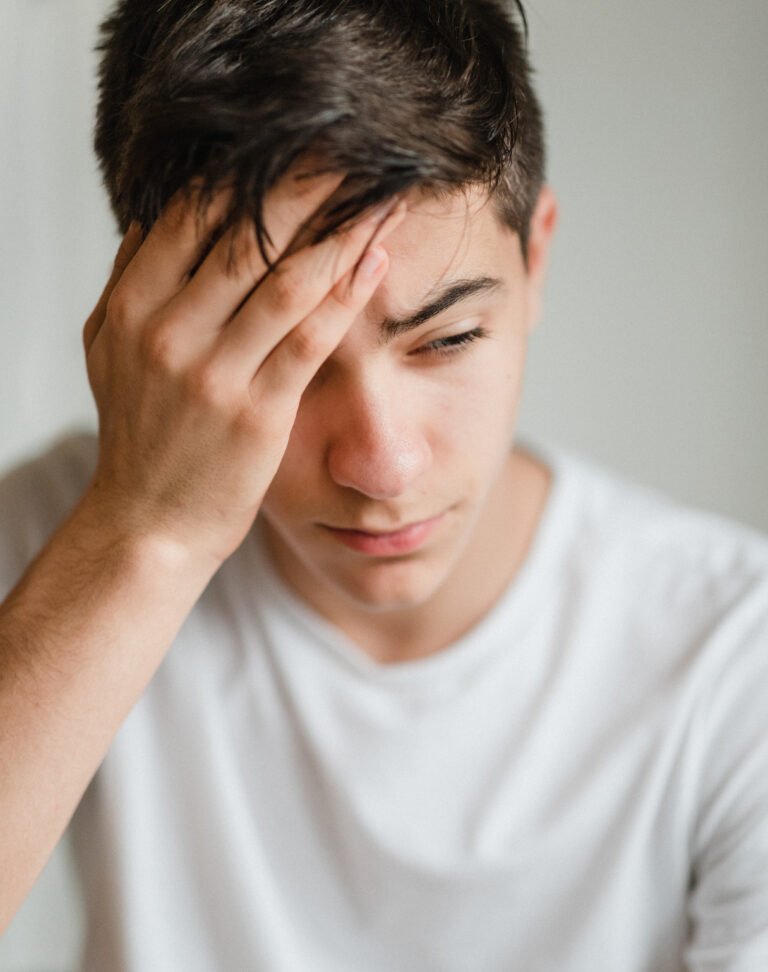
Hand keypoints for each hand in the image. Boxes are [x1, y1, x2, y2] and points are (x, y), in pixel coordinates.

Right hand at [81, 166, 405, 566]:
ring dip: (340, 230)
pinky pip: (309, 338)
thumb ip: (133, 283)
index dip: (249, 170)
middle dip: (308, 185)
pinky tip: (377, 258)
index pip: (192, 214)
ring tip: (383, 193)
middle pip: (246, 234)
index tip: (298, 142)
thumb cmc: (141, 436)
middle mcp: (166, 332)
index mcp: (130, 307)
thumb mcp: (111, 353)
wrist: (149, 524)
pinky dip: (347, 293)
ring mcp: (211, 373)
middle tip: (356, 149)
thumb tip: (161, 215)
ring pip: (285, 280)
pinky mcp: (256, 412)